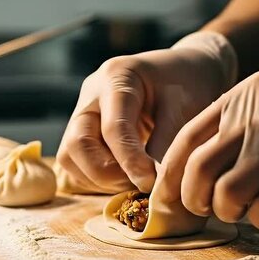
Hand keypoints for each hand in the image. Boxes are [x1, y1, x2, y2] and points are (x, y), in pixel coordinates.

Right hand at [56, 32, 237, 192]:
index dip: (130, 161)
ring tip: (136, 181)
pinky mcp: (82, 133)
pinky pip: (75, 166)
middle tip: (141, 183)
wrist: (185, 74)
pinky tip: (126, 178)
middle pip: (77, 144)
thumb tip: (154, 186)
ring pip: (70, 158)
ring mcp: (82, 113)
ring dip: (100, 180)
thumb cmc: (189, 87)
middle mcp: (91, 95)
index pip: (113, 128)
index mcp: (116, 77)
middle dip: (107, 173)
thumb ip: (166, 144)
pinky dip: (97, 180)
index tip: (151, 183)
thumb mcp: (185, 109)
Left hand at [157, 56, 258, 228]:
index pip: (187, 140)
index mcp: (243, 96)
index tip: (167, 200)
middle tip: (204, 210)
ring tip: (244, 209)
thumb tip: (194, 171)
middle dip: (192, 201)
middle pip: (198, 170)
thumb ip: (237, 123)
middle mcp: (258, 117)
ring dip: (229, 212)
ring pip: (227, 196)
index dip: (170, 176)